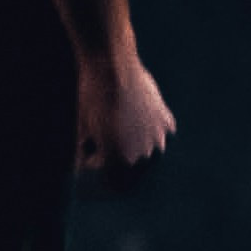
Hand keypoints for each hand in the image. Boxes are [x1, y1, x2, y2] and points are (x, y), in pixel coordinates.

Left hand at [74, 44, 173, 182]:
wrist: (111, 65)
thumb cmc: (92, 99)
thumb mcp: (82, 132)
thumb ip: (86, 159)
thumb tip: (83, 173)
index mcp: (119, 164)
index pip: (110, 185)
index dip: (98, 170)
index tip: (90, 155)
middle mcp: (143, 158)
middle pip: (128, 174)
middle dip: (115, 161)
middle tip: (103, 139)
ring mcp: (158, 141)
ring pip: (144, 157)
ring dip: (132, 148)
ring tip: (117, 124)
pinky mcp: (167, 125)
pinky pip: (158, 139)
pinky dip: (147, 133)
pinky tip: (134, 116)